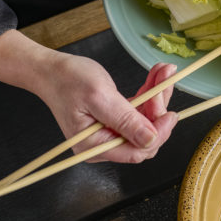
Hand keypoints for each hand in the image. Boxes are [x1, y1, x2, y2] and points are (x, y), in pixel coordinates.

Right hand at [39, 56, 177, 162]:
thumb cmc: (67, 80)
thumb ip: (125, 120)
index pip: (137, 151)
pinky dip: (148, 94)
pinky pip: (138, 112)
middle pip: (145, 136)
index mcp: (96, 146)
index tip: (170, 113)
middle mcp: (104, 145)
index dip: (158, 133)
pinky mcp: (114, 121)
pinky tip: (155, 77)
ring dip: (157, 96)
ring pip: (145, 122)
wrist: (51, 70)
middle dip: (159, 109)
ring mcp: (109, 133)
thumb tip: (150, 139)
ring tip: (163, 72)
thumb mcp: (99, 96)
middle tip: (166, 81)